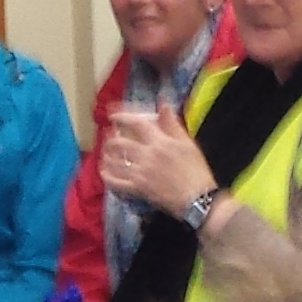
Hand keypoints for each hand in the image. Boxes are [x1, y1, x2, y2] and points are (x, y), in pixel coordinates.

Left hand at [99, 109, 215, 216]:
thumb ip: (172, 124)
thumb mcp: (187, 143)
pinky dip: (108, 177)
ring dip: (107, 156)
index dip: (122, 117)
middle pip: (120, 143)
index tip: (113, 116)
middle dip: (110, 139)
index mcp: (159, 141)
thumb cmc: (195, 169)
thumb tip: (163, 104)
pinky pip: (117, 183)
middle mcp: (147, 155)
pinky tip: (104, 173)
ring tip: (105, 154)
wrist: (197, 198)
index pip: (136, 124)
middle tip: (108, 138)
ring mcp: (140, 173)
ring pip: (115, 162)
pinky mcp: (138, 189)